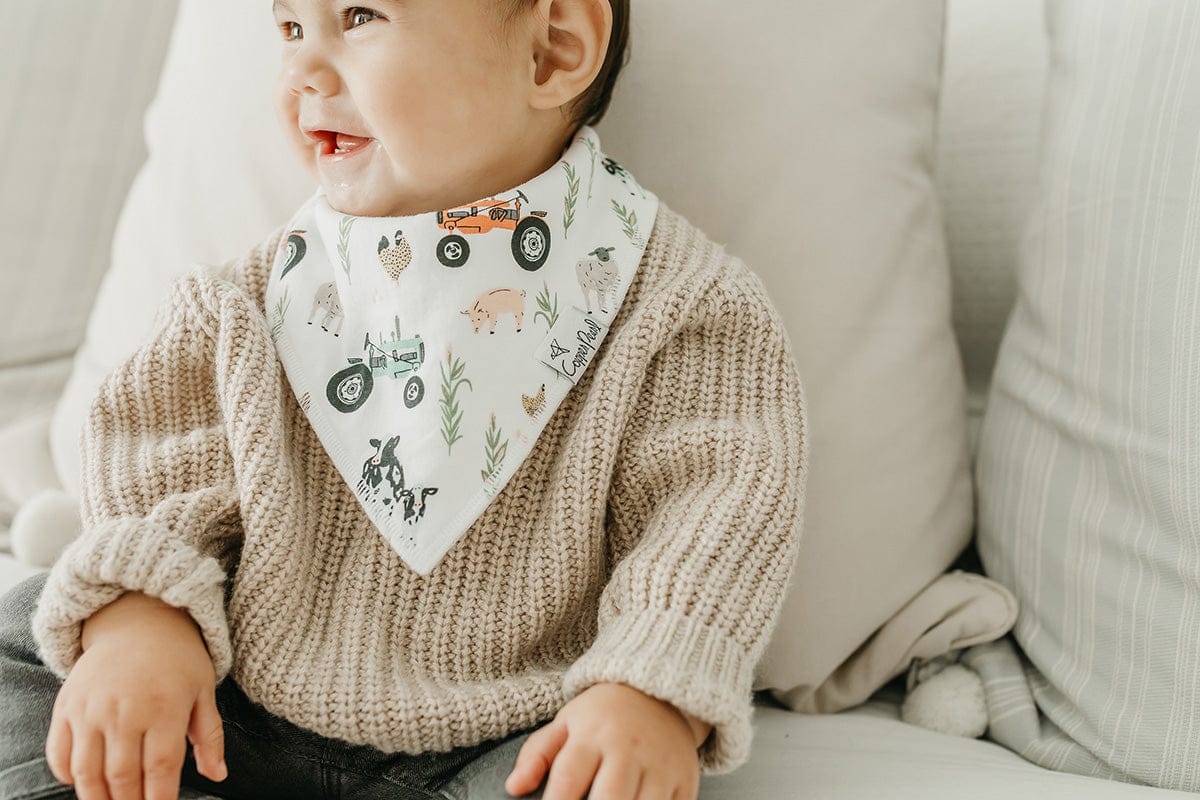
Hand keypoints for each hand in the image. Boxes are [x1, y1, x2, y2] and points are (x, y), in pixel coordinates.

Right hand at [44, 591, 227, 799]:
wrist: (139, 621)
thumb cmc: (179, 659)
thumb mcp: (204, 690)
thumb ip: (210, 736)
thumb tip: (218, 775)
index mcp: (165, 707)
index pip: (161, 767)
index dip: (161, 798)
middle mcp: (125, 710)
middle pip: (123, 776)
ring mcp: (91, 709)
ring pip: (88, 772)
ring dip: (98, 798)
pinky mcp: (67, 706)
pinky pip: (59, 753)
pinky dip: (68, 776)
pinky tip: (85, 783)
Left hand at [505, 681, 704, 799]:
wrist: (660, 692)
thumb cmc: (604, 715)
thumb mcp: (566, 723)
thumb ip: (537, 755)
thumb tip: (514, 787)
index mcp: (592, 735)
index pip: (568, 779)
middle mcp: (628, 750)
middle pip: (611, 798)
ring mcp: (661, 766)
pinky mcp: (686, 780)